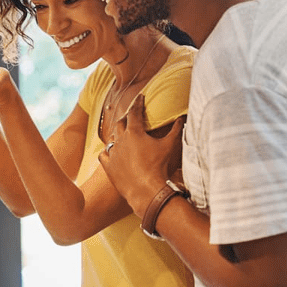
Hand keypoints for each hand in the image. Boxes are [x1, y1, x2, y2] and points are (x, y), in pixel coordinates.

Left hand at [98, 94, 184, 215]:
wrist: (146, 190)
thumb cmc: (159, 166)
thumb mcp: (169, 146)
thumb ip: (176, 130)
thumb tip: (182, 118)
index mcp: (134, 132)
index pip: (135, 112)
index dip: (138, 103)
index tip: (140, 97)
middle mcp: (121, 139)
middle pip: (120, 123)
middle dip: (126, 118)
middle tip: (131, 116)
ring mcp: (113, 153)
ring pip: (112, 139)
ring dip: (117, 135)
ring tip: (122, 135)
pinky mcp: (109, 166)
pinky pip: (104, 154)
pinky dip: (107, 151)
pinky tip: (111, 152)